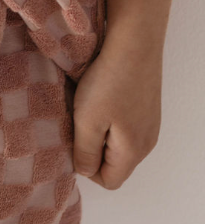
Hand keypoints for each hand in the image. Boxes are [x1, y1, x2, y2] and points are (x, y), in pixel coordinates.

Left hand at [71, 34, 161, 189]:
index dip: (87, 168)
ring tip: (87, 107)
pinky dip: (109, 117)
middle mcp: (147, 142)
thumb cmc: (109, 82)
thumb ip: (85, 153)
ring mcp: (149, 123)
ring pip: (118, 143)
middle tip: (77, 122)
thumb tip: (85, 172)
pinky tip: (101, 95)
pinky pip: (124, 125)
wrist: (134, 42)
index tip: (74, 141)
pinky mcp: (147, 107)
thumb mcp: (87, 121)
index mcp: (133, 151)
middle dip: (92, 149)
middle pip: (114, 163)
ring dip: (99, 131)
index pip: (109, 181)